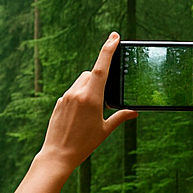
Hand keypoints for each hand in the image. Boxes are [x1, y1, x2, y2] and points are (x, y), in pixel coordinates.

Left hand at [38, 33, 137, 172]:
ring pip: (81, 82)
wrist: (58, 155)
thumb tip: (135, 112)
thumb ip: (120, 117)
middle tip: (103, 100)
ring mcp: (66, 97)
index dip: (108, 50)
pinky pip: (72, 93)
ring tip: (90, 112)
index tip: (114, 37)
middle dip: (99, 80)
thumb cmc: (83, 144)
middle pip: (92, 74)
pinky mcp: (59, 102)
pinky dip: (79, 97)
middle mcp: (77, 93)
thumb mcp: (105, 130)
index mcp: (91, 98)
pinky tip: (79, 117)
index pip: (102, 67)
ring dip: (89, 87)